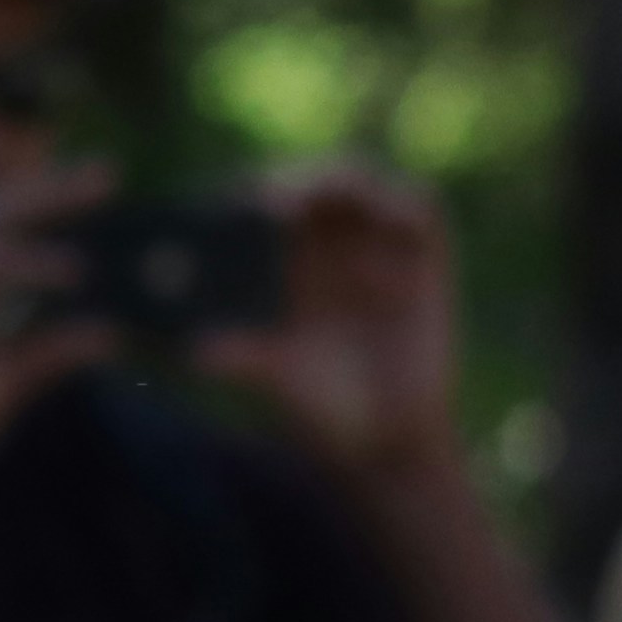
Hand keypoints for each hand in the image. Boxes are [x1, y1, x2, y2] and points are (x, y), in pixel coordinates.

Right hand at [0, 166, 120, 508]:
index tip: (109, 199)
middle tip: (110, 172)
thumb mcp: (2, 390)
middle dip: (52, 191)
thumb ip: (46, 357)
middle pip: (1, 219)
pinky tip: (69, 275)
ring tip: (98, 204)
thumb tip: (108, 336)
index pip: (15, 247)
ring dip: (42, 208)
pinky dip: (23, 264)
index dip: (54, 220)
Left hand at [190, 167, 461, 487]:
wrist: (386, 438)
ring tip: (323, 212)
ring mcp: (378, 246)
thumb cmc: (322, 404)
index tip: (239, 204)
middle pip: (312, 182)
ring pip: (362, 183)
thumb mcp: (279, 378)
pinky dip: (404, 207)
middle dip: (294, 182)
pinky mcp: (425, 259)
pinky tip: (383, 225)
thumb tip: (196, 353)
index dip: (252, 192)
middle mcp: (328, 244)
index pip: (267, 200)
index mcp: (282, 261)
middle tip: (273, 204)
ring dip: (341, 183)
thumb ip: (245, 360)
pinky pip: (422, 210)